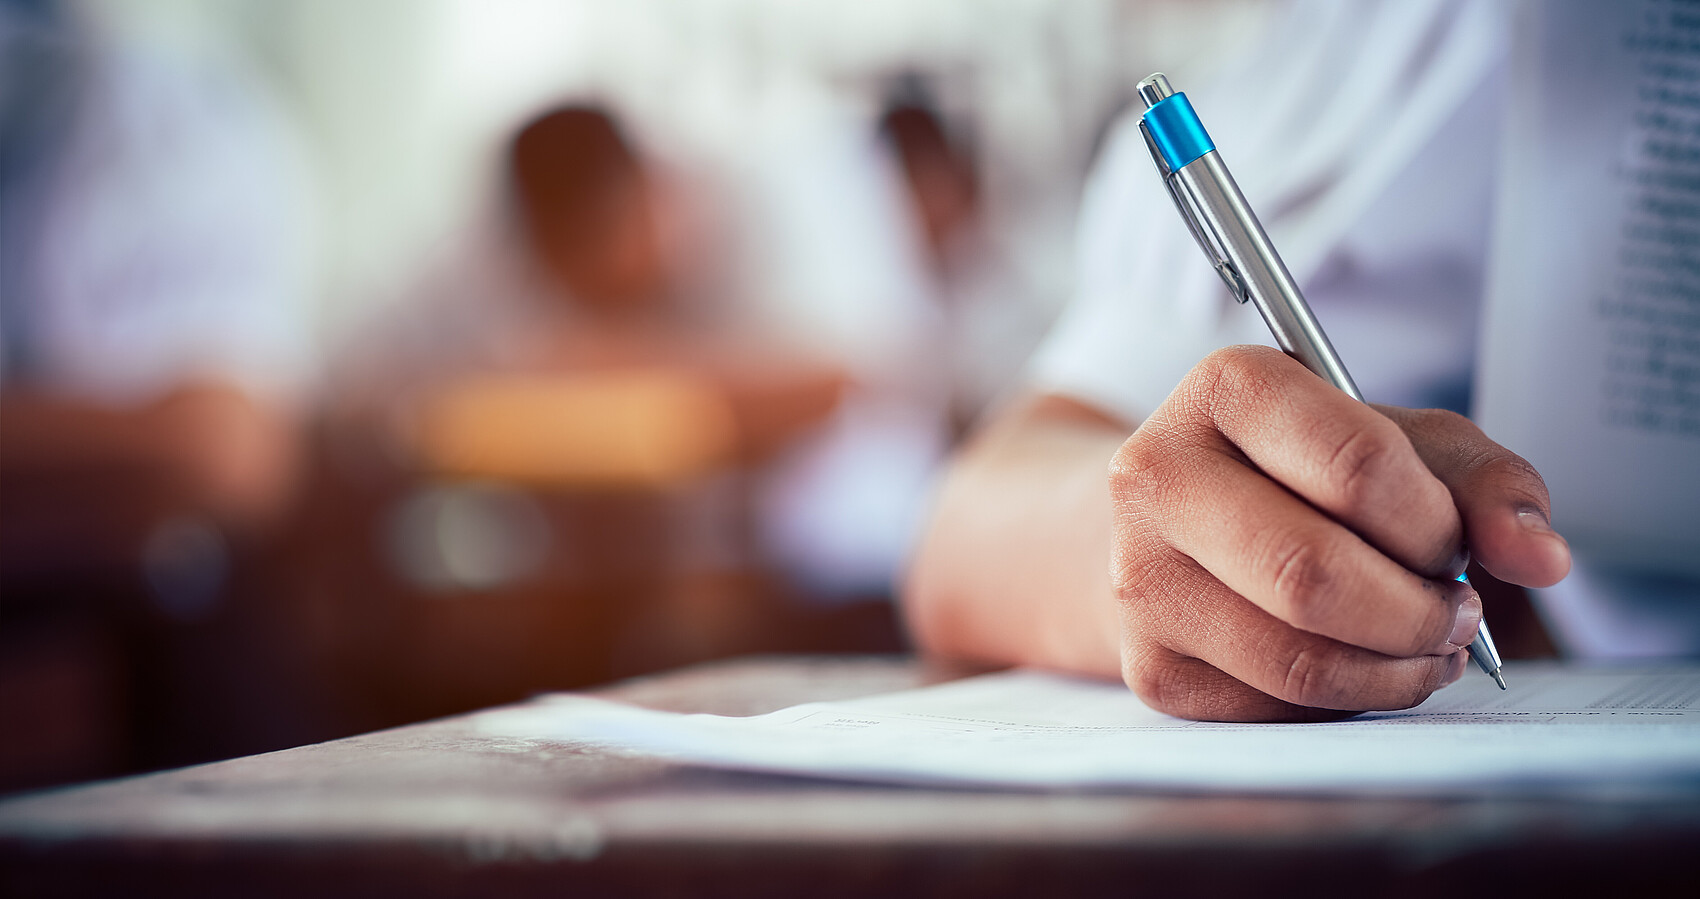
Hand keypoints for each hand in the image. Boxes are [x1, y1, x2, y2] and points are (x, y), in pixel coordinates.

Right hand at [1108, 346, 1570, 720]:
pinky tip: (1362, 666)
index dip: (1433, 523)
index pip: (1356, 466)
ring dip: (1395, 668)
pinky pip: (1275, 708)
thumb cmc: (1299, 472)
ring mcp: (1140, 577)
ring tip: (1426, 646)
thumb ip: (1483, 481)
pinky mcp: (1149, 665)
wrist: (1173, 524)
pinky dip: (1346, 700)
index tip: (1450, 542)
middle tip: (1457, 615)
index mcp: (1224, 390)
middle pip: (1313, 574)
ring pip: (1298, 658)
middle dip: (1418, 613)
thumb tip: (1541, 558)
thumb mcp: (1396, 441)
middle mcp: (1155, 478)